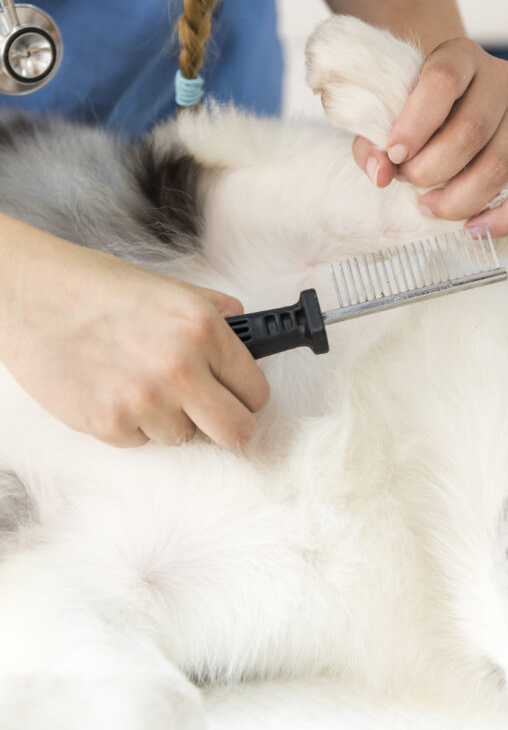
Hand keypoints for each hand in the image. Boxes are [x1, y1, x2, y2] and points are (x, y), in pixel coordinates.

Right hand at [0, 223, 268, 448]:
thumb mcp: (166, 287)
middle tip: (210, 413)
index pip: (255, 391)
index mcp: (203, 328)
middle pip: (237, 432)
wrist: (30, 295)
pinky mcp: (109, 425)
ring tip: (141, 384)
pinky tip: (114, 389)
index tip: (238, 397)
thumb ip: (212, 310)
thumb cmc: (94, 287)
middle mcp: (180, 368)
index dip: (247, 396)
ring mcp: (144, 401)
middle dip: (228, 426)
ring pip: (184, 439)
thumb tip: (243, 324)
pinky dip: (132, 424)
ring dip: (171, 420)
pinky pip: (142, 442)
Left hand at [353, 38, 507, 236]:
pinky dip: (505, 218)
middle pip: (472, 130)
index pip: (444, 81)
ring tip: (428, 207)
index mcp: (460, 56)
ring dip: (460, 197)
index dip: (417, 123)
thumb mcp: (386, 113)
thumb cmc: (412, 108)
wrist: (448, 99)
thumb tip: (381, 174)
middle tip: (407, 181)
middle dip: (433, 168)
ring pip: (501, 164)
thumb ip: (374, 140)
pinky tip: (471, 230)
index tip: (395, 154)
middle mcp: (499, 80)